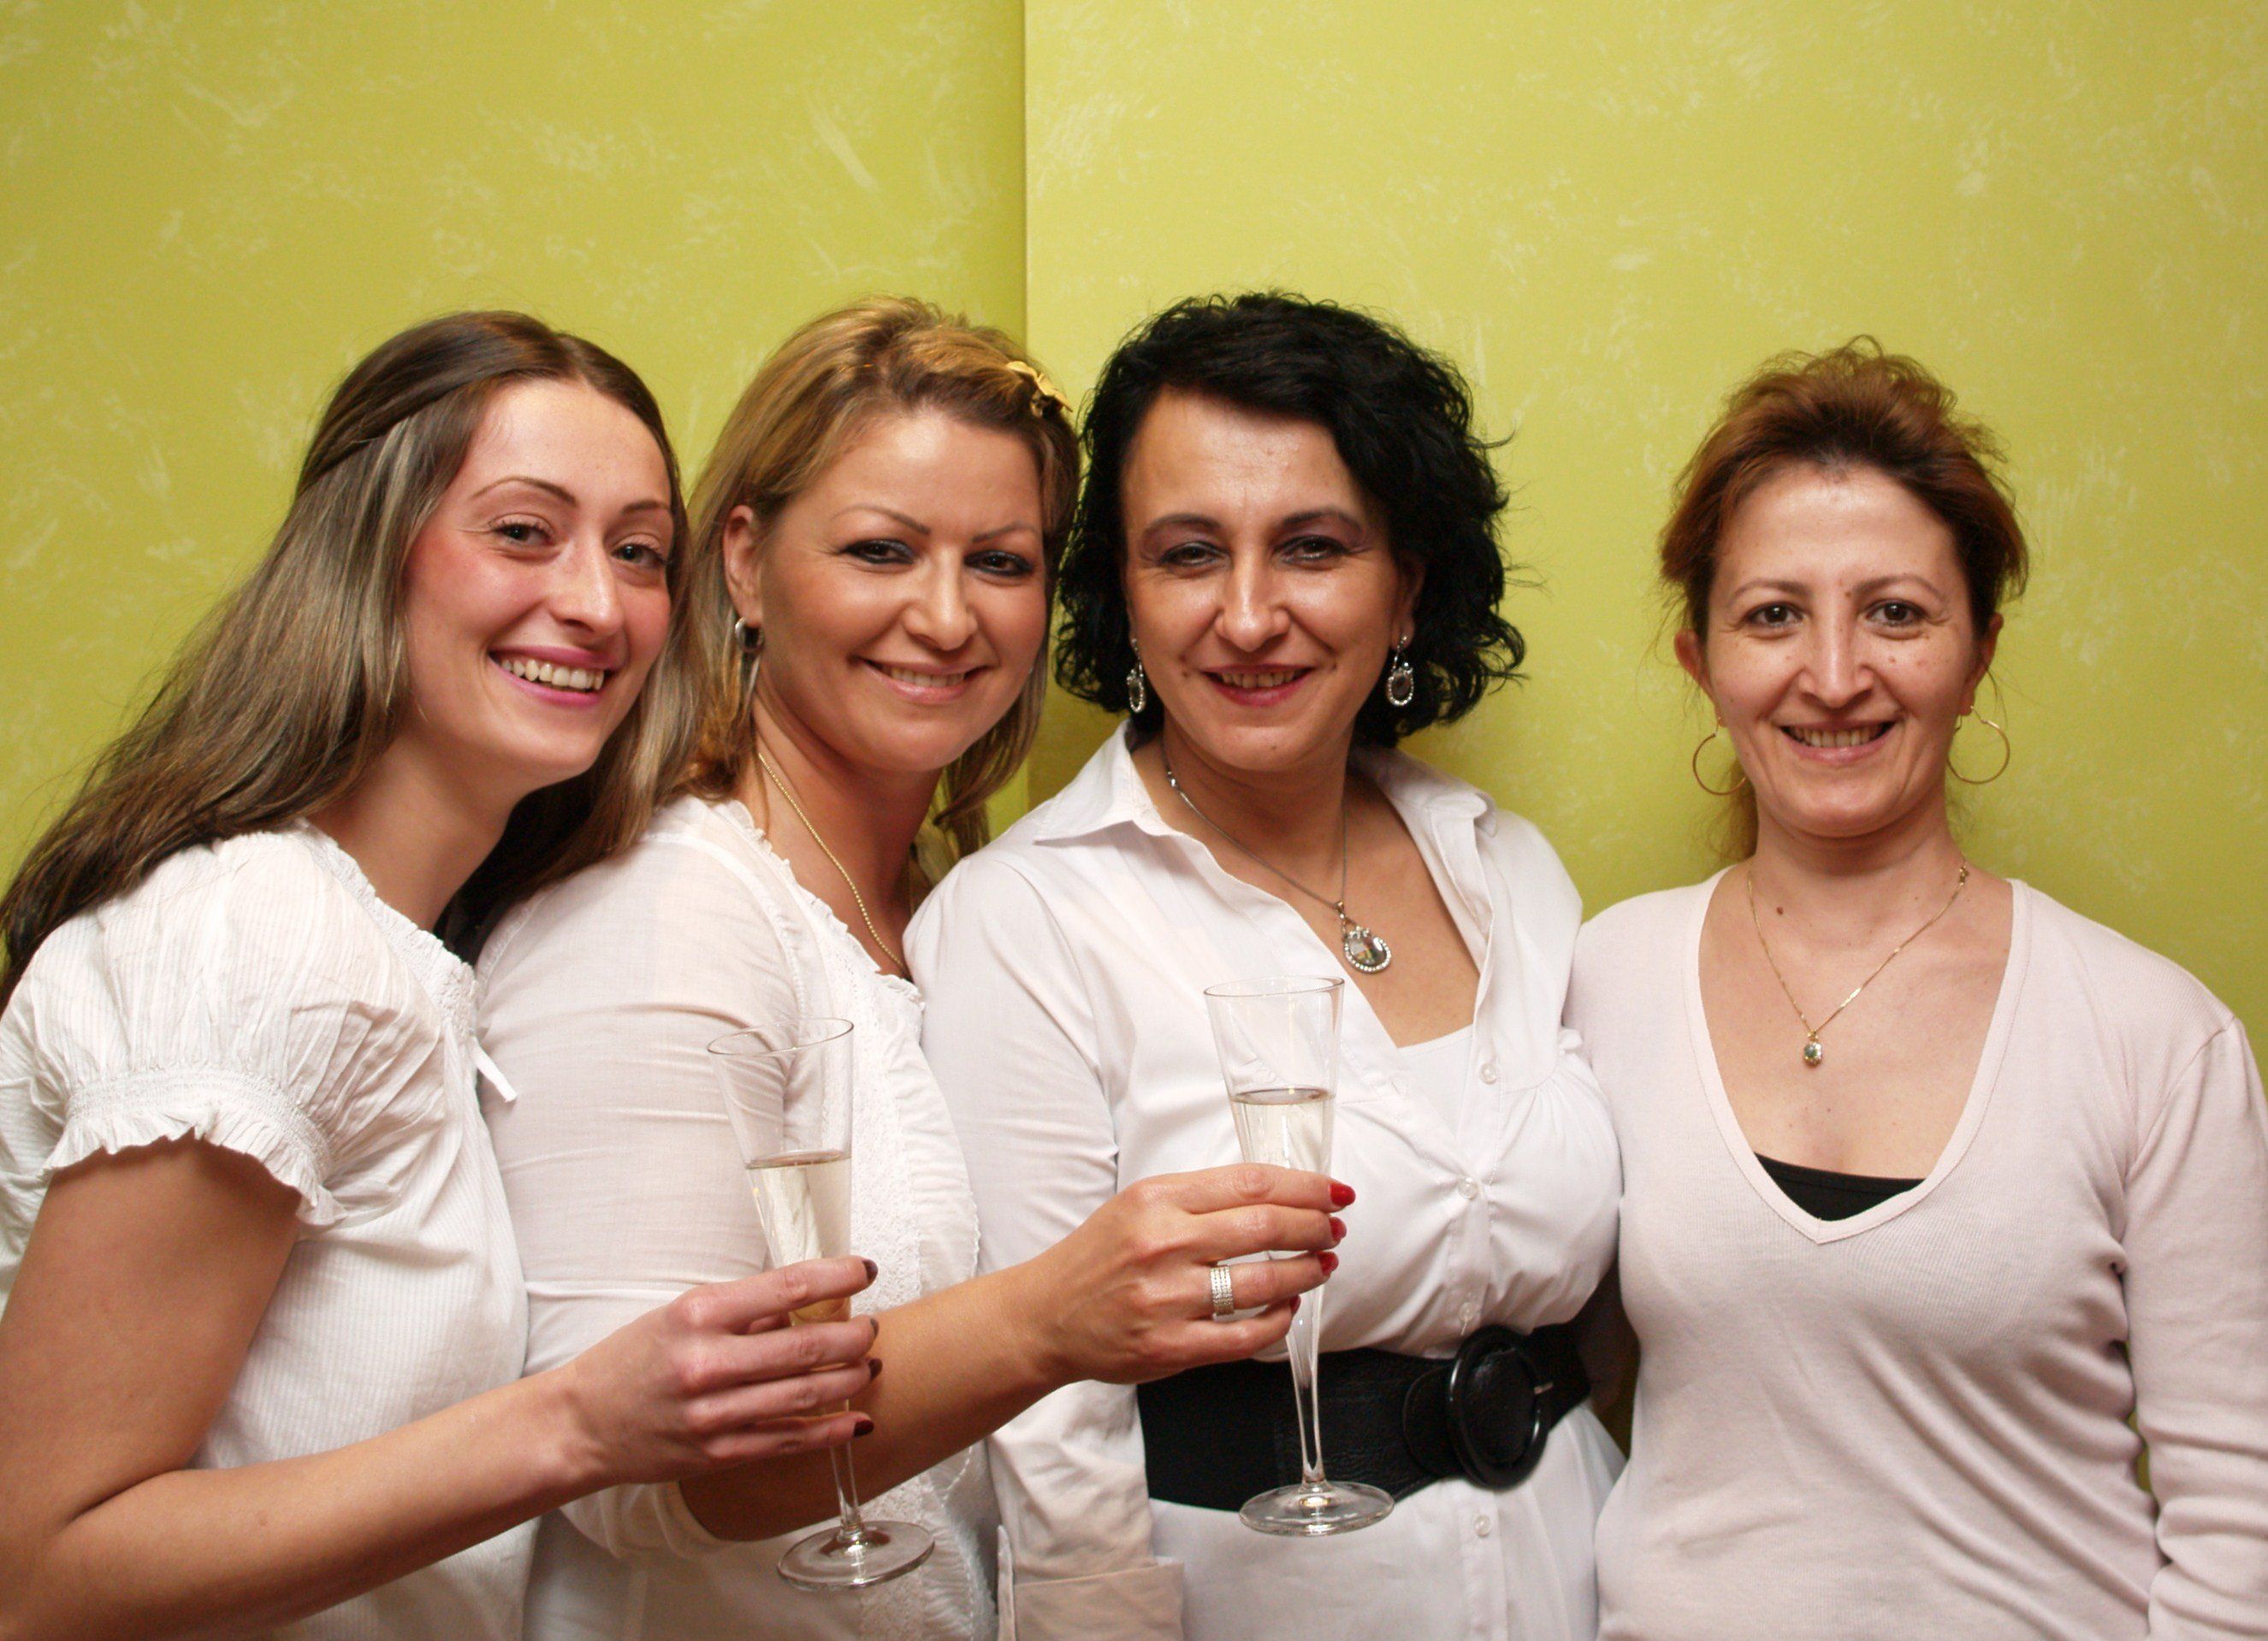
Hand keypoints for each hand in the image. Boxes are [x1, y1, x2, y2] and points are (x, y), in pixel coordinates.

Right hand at [553, 1256, 881, 1487]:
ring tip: (870, 1364)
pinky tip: (857, 1420)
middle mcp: (708, 1363)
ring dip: (850, 1379)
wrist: (583, 1423)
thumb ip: (743, 1310)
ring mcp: (714, 1414)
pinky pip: (788, 1441)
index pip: (786, 1288)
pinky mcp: (719, 1454)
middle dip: (853, 1335)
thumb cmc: (634, 1360)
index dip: (837, 1277)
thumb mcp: (681, 1315)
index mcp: (698, 1315)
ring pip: (804, 1394)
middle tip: (872, 1327)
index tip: (865, 1270)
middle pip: (805, 1346)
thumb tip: (809, 1301)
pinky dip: (830, 1431)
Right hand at [1028, 1164, 1344, 1385]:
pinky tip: (1288, 1306)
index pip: (1250, 1183)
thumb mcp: (1139, 1205)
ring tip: (1322, 1264)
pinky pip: (1245, 1335)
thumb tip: (1276, 1195)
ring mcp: (1168, 1299)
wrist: (1046, 1316)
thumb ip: (1199, 1199)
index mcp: (1157, 1200)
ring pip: (1264, 1281)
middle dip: (1314, 1227)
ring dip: (1306, 1271)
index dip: (1304, 1186)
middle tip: (1334, 1229)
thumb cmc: (1098, 1257)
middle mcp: (1163, 1244)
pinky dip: (1279, 1319)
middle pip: (1265, 1226)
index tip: (1334, 1192)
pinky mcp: (1171, 1347)